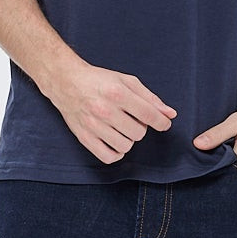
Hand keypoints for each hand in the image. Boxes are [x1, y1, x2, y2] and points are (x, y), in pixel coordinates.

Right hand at [47, 62, 176, 164]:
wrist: (66, 82)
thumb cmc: (99, 80)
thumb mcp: (126, 81)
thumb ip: (150, 98)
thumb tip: (170, 114)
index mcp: (117, 93)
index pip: (149, 115)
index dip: (161, 122)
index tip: (163, 124)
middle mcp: (104, 110)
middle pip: (139, 133)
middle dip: (141, 127)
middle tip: (132, 119)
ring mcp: (93, 125)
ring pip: (126, 146)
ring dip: (128, 139)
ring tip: (121, 128)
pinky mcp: (84, 137)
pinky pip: (109, 157)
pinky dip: (116, 152)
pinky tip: (115, 141)